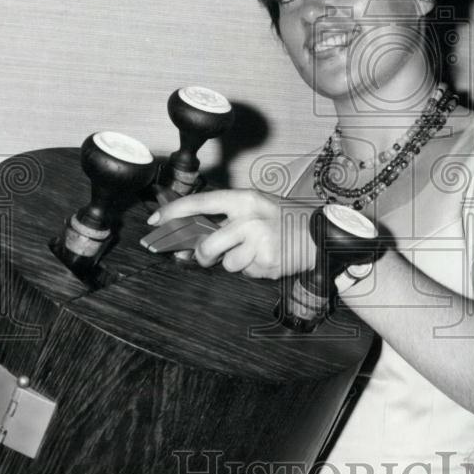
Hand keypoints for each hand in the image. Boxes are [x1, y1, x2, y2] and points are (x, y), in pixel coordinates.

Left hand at [147, 189, 316, 278]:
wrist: (319, 233)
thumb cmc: (281, 220)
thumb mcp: (254, 207)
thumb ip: (225, 218)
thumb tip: (189, 239)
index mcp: (243, 200)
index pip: (200, 203)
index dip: (174, 212)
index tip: (155, 220)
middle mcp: (249, 219)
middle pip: (207, 246)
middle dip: (203, 256)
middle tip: (209, 255)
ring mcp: (259, 242)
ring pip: (226, 264)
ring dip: (235, 263)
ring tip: (254, 251)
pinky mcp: (267, 262)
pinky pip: (246, 273)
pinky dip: (252, 269)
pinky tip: (266, 258)